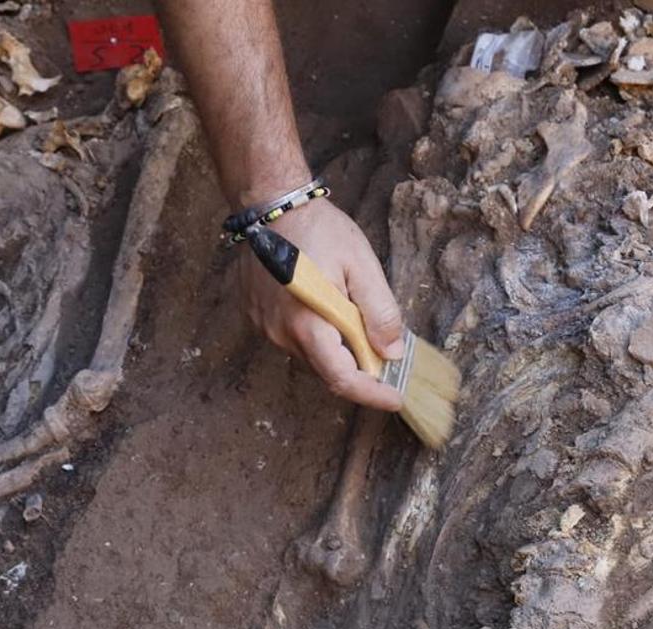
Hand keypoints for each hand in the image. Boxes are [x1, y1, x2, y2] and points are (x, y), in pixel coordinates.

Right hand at [238, 199, 405, 410]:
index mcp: (308, 324)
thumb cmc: (319, 230)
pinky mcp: (257, 317)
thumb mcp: (361, 265)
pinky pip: (293, 339)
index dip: (371, 394)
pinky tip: (327, 309)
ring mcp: (265, 327)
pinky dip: (317, 335)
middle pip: (327, 370)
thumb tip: (391, 351)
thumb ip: (380, 311)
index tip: (395, 398)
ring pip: (311, 356)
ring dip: (337, 350)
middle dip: (359, 370)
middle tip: (385, 354)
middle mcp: (281, 333)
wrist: (272, 205)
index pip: (342, 378)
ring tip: (355, 321)